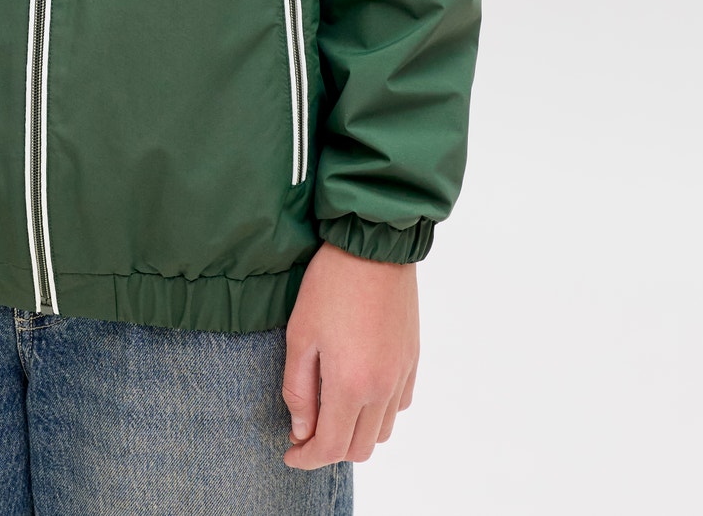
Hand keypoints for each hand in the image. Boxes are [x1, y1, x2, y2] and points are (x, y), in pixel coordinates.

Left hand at [281, 239, 418, 468]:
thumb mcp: (300, 335)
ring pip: (382, 431)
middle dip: (330, 449)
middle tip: (306, 432)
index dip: (307, 458)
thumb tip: (301, 429)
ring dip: (356, 433)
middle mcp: (382, 388)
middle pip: (360, 448)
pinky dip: (379, 412)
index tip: (290, 453)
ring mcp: (402, 374)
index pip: (332, 448)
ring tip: (331, 412)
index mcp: (351, 385)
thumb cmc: (330, 285)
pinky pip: (400, 404)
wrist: (374, 245)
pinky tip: (359, 391)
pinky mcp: (412, 358)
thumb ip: (299, 390)